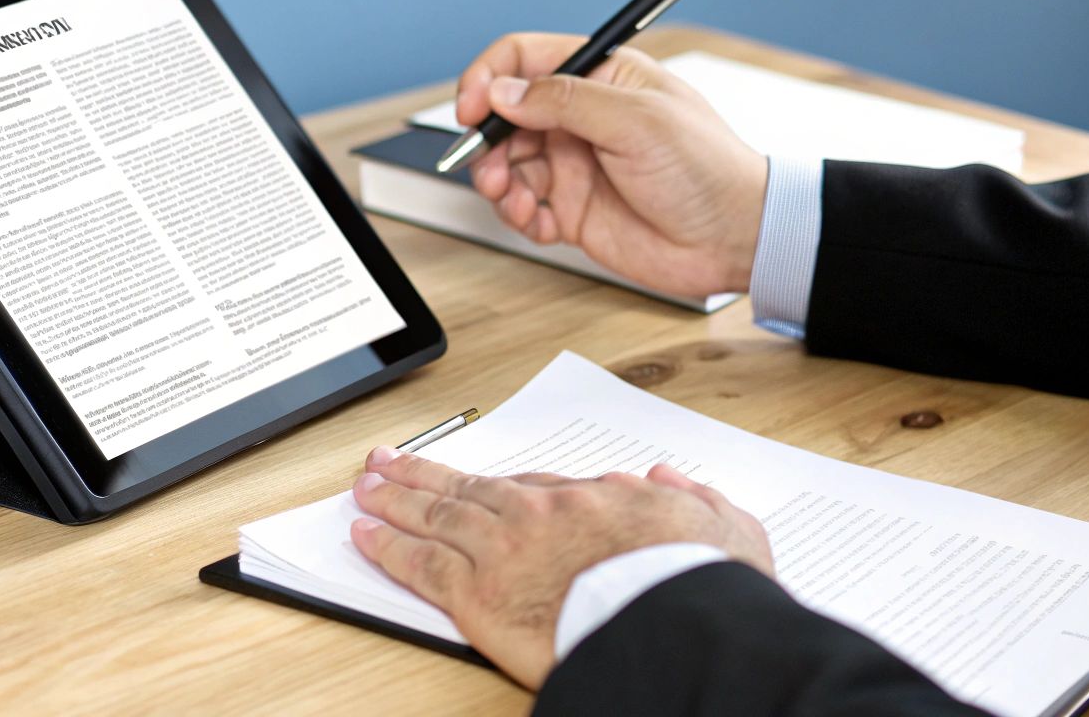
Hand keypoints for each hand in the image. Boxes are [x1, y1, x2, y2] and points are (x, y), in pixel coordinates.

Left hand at [349, 446, 774, 688]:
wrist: (678, 625)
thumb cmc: (704, 585)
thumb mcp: (726, 527)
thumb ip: (694, 500)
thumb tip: (669, 480)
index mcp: (597, 501)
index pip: (537, 488)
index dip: (502, 487)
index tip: (482, 483)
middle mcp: (543, 517)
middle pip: (472, 489)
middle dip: (427, 474)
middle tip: (391, 462)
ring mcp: (506, 552)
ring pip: (437, 516)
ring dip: (396, 498)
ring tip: (366, 485)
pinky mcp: (479, 597)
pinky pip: (420, 565)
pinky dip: (387, 546)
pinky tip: (363, 534)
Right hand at [455, 33, 767, 297]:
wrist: (734, 239)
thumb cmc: (706, 168)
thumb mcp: (636, 121)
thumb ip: (565, 102)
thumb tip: (504, 92)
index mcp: (601, 77)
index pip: (525, 59)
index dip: (490, 78)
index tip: (472, 106)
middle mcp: (582, 118)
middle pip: (505, 115)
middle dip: (486, 139)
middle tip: (487, 166)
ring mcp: (575, 165)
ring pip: (507, 164)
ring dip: (496, 180)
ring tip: (512, 199)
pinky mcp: (573, 210)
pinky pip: (524, 207)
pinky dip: (518, 215)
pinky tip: (536, 222)